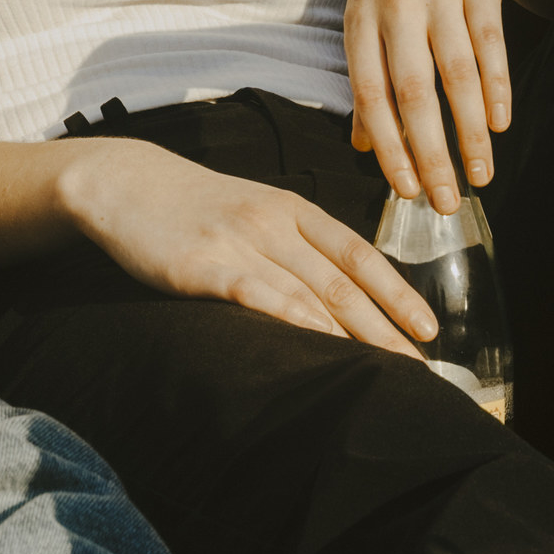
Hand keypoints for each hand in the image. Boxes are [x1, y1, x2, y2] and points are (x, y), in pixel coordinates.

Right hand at [53, 139, 437, 354]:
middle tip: (422, 368)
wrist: (124, 182)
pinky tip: (322, 346)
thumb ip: (294, 244)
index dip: (398, 292)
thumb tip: (337, 295)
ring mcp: (239, 242)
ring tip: (384, 372)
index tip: (429, 328)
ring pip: (310, 293)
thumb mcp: (253, 209)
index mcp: (292, 208)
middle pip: (344, 282)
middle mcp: (273, 222)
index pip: (359, 254)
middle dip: (388, 328)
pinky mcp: (202, 265)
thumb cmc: (192, 205)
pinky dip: (296, 321)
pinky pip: (259, 295)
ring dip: (354, 336)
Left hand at [344, 0, 510, 212]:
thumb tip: (360, 145)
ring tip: (481, 174)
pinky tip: (502, 122)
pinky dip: (498, 85)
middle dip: (430, 154)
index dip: (387, 147)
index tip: (405, 192)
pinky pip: (490, 42)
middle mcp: (396, 8)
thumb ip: (364, 77)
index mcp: (360, 21)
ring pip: (456, 74)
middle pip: (414, 93)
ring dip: (470, 131)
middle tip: (445, 202)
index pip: (370, 95)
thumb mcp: (363, 12)